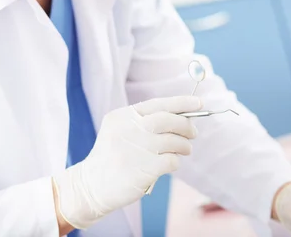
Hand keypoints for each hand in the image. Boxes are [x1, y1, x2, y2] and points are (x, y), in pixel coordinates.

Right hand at [53, 96, 201, 229]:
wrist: (91, 187)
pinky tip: (170, 164)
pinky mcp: (144, 168)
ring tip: (184, 149)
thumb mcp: (120, 130)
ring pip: (174, 140)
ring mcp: (137, 148)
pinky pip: (172, 160)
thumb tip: (183, 116)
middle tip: (194, 132)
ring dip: (184, 145)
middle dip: (186, 125)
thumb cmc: (113, 157)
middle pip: (168, 120)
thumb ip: (146, 121)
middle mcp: (129, 129)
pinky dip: (175, 161)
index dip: (182, 102)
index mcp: (123, 116)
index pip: (159, 104)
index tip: (199, 103)